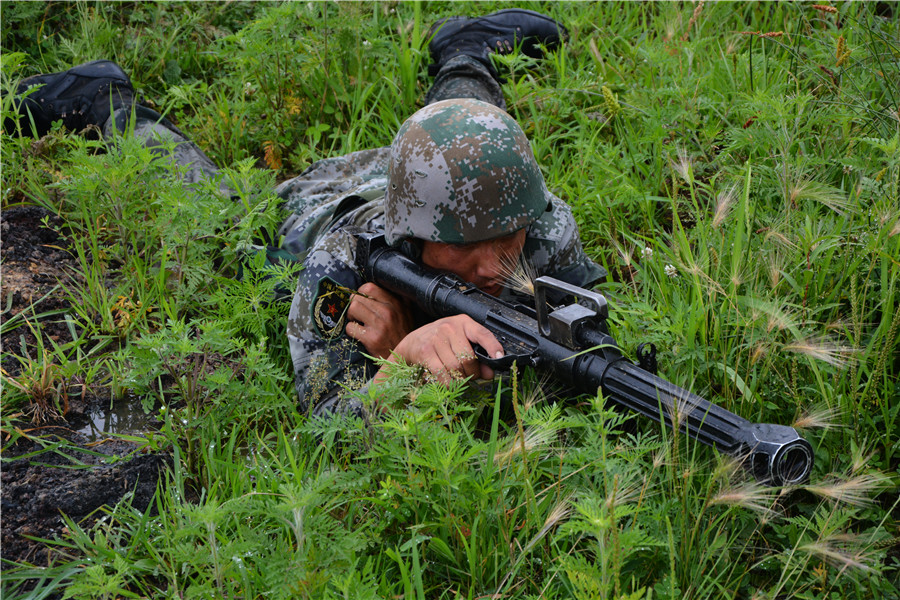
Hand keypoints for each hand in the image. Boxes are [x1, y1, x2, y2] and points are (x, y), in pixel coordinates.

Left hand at [345, 282, 414, 359]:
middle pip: (357, 297)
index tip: (363, 302)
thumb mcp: (405, 312)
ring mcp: (380, 325)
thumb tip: (371, 288)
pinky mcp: (372, 339)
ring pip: (352, 308)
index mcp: (397, 302)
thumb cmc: (402, 335)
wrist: (404, 359)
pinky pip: (350, 327)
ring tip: (359, 323)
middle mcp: (389, 311)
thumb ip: (394, 298)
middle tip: (358, 314)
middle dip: (354, 305)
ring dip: (351, 317)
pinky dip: (351, 331)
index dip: (361, 294)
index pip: (369, 287)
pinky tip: (360, 335)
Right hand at [376, 314, 503, 384]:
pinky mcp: (425, 351)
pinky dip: (447, 382)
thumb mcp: (460, 343)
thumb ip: (477, 356)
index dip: (492, 346)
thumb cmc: (440, 342)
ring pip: (455, 367)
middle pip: (469, 357)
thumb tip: (489, 374)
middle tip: (470, 376)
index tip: (499, 357)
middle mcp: (449, 327)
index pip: (482, 333)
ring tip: (459, 379)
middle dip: (472, 372)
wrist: (412, 342)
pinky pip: (442, 373)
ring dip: (459, 379)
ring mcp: (436, 338)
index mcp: (463, 323)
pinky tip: (448, 382)